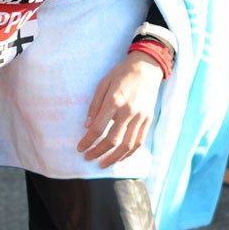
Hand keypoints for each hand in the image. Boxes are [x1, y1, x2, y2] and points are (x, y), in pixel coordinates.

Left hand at [79, 50, 164, 167]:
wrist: (147, 66)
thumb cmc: (121, 73)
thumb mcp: (103, 83)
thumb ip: (94, 105)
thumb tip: (87, 126)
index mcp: (114, 101)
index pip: (99, 128)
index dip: (88, 141)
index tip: (80, 148)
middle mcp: (128, 111)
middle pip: (112, 140)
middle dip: (98, 152)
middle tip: (88, 157)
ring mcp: (140, 117)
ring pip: (127, 145)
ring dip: (114, 158)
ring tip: (103, 163)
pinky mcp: (148, 119)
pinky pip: (139, 141)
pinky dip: (129, 153)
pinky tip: (120, 157)